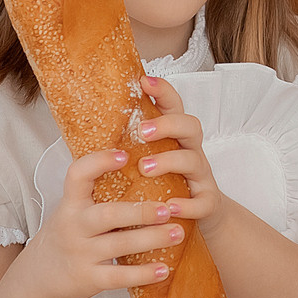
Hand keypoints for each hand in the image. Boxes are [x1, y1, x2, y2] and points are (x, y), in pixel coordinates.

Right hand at [11, 148, 185, 297]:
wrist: (39, 278)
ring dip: (152, 239)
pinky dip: (142, 274)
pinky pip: (118, 276)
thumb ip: (96, 192)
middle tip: (168, 208)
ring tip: (178, 233)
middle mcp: (74, 227)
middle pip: (108, 215)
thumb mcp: (73, 210)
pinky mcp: (88, 279)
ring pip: (119, 245)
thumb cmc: (67, 235)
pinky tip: (164, 269)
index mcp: (71, 204)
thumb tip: (139, 158)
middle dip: (140, 212)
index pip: (77, 176)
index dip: (99, 162)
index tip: (125, 155)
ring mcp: (81, 254)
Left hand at [131, 75, 222, 232]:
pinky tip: (170, 206)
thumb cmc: (166, 184)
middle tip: (142, 131)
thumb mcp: (151, 160)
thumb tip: (91, 124)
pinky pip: (204, 202)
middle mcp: (191, 152)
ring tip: (145, 168)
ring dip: (170, 161)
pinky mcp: (207, 203)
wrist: (201, 217)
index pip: (174, 106)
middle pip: (191, 126)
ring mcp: (201, 177)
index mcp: (176, 139)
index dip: (163, 91)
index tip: (144, 80)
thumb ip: (131, 145)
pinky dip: (187, 204)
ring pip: (195, 160)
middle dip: (167, 124)